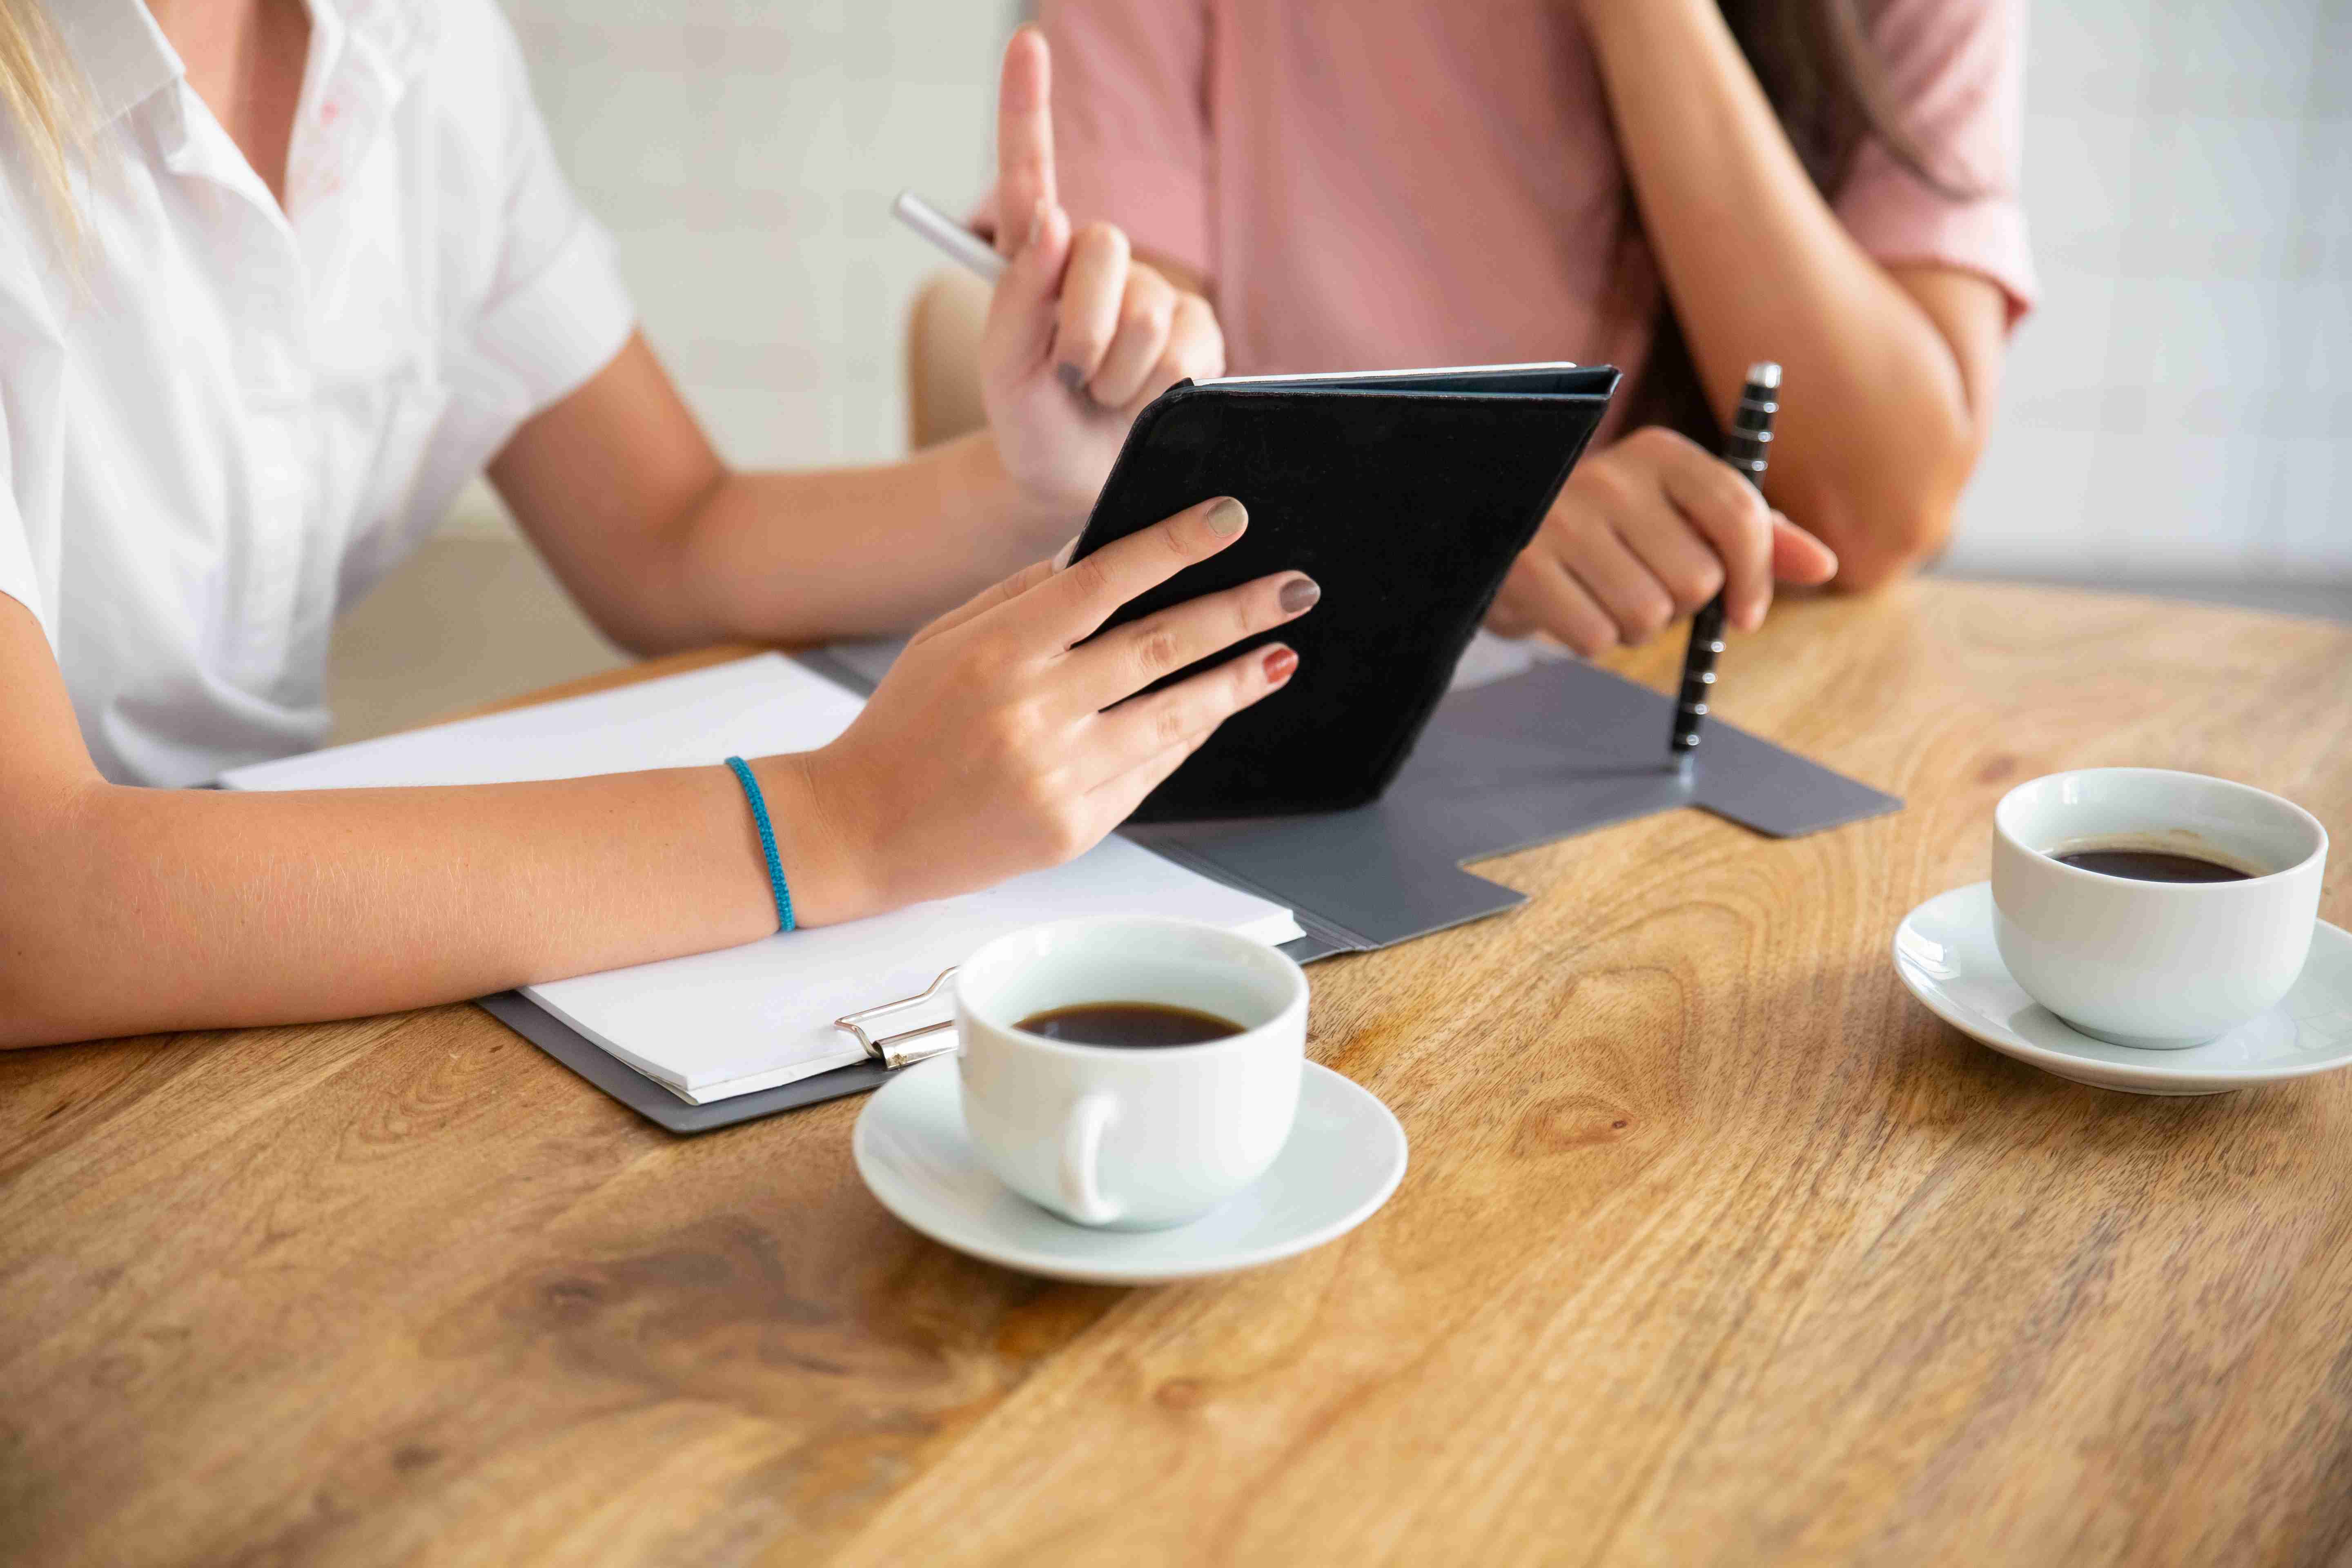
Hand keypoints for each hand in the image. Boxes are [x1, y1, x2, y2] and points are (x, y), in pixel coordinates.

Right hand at [793, 497, 1314, 919]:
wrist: (860, 829)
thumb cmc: (906, 724)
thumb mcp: (947, 639)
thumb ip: (1024, 595)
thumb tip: (1100, 551)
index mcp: (997, 650)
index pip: (1104, 580)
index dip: (1174, 545)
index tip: (1231, 519)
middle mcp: (1032, 710)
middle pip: (1158, 646)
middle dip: (1237, 611)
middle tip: (1295, 587)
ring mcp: (1057, 774)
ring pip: (1172, 716)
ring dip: (1235, 682)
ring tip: (1279, 653)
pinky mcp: (1073, 827)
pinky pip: (1150, 773)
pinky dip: (1188, 736)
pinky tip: (1219, 707)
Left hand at [979, 28, 1226, 516]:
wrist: (1074, 483)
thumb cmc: (1030, 423)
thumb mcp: (1001, 372)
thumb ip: (1014, 299)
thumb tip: (1053, 221)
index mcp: (1038, 260)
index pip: (1030, 176)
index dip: (1026, 108)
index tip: (1027, 42)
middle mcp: (1099, 264)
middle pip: (1103, 253)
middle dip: (1080, 331)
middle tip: (1071, 377)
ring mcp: (1156, 296)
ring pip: (1148, 314)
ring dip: (1117, 375)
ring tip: (1104, 395)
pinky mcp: (1200, 335)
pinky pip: (1186, 351)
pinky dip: (1155, 391)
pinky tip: (1142, 403)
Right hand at [1485, 425, 1837, 655]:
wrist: (1501, 531)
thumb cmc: (1612, 532)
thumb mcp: (1683, 517)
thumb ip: (1757, 537)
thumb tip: (1825, 565)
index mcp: (1660, 452)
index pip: (1738, 514)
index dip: (1755, 576)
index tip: (1746, 614)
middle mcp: (1611, 477)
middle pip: (1696, 580)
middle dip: (1680, 603)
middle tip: (1644, 584)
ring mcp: (1563, 521)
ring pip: (1648, 616)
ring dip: (1635, 626)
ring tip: (1605, 593)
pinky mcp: (1526, 567)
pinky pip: (1596, 637)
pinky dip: (1592, 638)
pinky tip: (1572, 605)